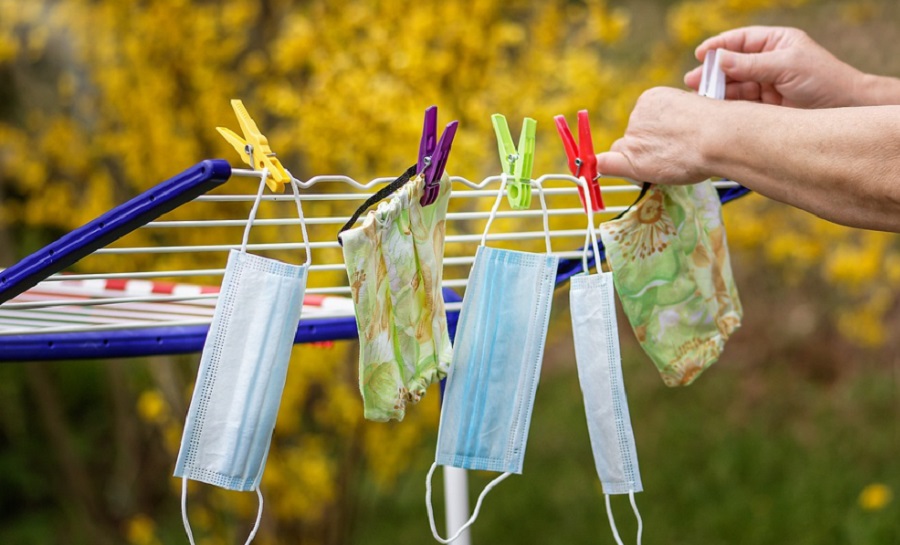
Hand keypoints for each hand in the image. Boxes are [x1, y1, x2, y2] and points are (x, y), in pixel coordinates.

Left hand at [596, 87, 716, 184]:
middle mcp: (637, 114)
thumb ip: (675, 121)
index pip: (644, 121)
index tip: (670, 141)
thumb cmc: (717, 127)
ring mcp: (633, 135)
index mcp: (652, 98)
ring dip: (642, 160)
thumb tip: (673, 134)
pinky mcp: (631, 156)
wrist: (718, 136)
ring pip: (627, 152)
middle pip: (633, 137)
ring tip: (673, 162)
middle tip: (675, 155)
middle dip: (646, 148)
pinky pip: (607, 163)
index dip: (654, 135)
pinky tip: (599, 171)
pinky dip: (605, 167)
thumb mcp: (694, 110)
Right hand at [684, 26, 863, 107]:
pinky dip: (726, 106)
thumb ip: (751, 64)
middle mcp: (768, 62)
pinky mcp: (765, 107)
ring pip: (733, 86)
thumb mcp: (786, 66)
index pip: (741, 40)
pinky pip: (740, 104)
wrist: (845, 109)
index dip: (719, 46)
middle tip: (692, 80)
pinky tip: (714, 109)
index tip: (700, 54)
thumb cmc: (823, 80)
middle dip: (711, 72)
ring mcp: (765, 85)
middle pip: (732, 65)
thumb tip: (719, 59)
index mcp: (775, 43)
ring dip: (716, 91)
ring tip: (699, 98)